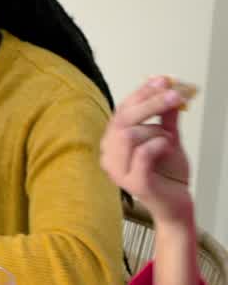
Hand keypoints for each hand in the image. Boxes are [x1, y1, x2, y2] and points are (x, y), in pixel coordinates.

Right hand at [100, 77, 192, 224]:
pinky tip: (166, 147)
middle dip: (150, 103)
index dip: (142, 93)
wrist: (175, 204)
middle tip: (174, 95)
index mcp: (113, 141)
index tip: (163, 80)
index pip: (122, 110)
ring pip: (129, 135)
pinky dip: (158, 145)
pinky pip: (142, 154)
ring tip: (168, 140)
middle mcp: (109, 154)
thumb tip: (169, 90)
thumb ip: (166, 118)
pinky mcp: (132, 183)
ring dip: (155, 132)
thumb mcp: (168, 138)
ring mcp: (117, 170)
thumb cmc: (168, 174)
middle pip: (122, 119)